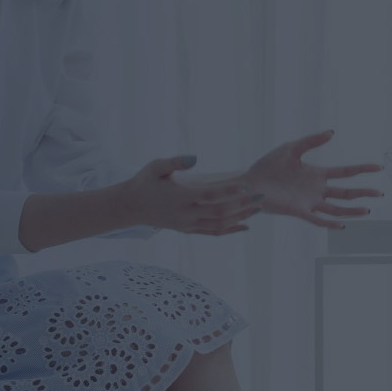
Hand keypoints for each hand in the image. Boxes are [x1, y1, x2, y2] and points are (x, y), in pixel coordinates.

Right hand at [123, 156, 261, 236]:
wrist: (130, 206)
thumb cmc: (145, 182)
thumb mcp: (156, 167)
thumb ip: (175, 162)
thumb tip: (195, 158)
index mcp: (180, 197)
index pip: (209, 195)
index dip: (229, 191)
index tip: (246, 185)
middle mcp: (185, 214)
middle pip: (219, 212)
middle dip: (242, 204)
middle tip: (261, 196)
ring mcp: (187, 225)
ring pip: (218, 225)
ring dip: (240, 217)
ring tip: (258, 208)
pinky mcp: (188, 230)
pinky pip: (212, 233)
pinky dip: (230, 230)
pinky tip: (246, 225)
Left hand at [235, 131, 382, 230]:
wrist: (250, 182)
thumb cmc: (268, 166)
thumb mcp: (291, 148)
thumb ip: (312, 140)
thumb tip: (332, 132)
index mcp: (317, 174)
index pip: (346, 172)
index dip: (363, 169)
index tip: (379, 167)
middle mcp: (317, 189)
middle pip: (346, 193)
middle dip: (363, 193)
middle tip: (381, 193)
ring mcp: (309, 202)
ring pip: (336, 208)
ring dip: (352, 210)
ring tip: (367, 210)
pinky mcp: (298, 211)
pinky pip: (317, 219)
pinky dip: (329, 223)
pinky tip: (341, 225)